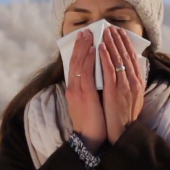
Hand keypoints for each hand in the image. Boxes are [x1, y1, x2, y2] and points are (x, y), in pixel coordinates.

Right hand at [65, 29, 106, 153]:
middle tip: (86, 31)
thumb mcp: (87, 102)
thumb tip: (96, 76)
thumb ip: (89, 89)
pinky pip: (87, 73)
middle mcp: (73, 88)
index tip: (84, 38)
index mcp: (74, 89)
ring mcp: (78, 91)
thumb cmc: (92, 121)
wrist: (90, 138)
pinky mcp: (85, 95)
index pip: (74, 65)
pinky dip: (89, 60)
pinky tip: (94, 49)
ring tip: (90, 34)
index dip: (79, 51)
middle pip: (75, 61)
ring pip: (80, 64)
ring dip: (85, 47)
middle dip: (81, 45)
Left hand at [99, 26, 144, 143]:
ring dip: (112, 43)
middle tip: (112, 27)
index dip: (126, 44)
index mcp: (138, 83)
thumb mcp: (132, 98)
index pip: (133, 58)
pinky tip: (101, 46)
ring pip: (118, 59)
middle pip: (126, 55)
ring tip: (106, 31)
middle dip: (119, 40)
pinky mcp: (115, 90)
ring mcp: (125, 85)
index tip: (120, 34)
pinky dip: (105, 56)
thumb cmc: (125, 117)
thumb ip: (130, 84)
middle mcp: (134, 81)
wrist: (123, 132)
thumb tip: (126, 73)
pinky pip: (109, 69)